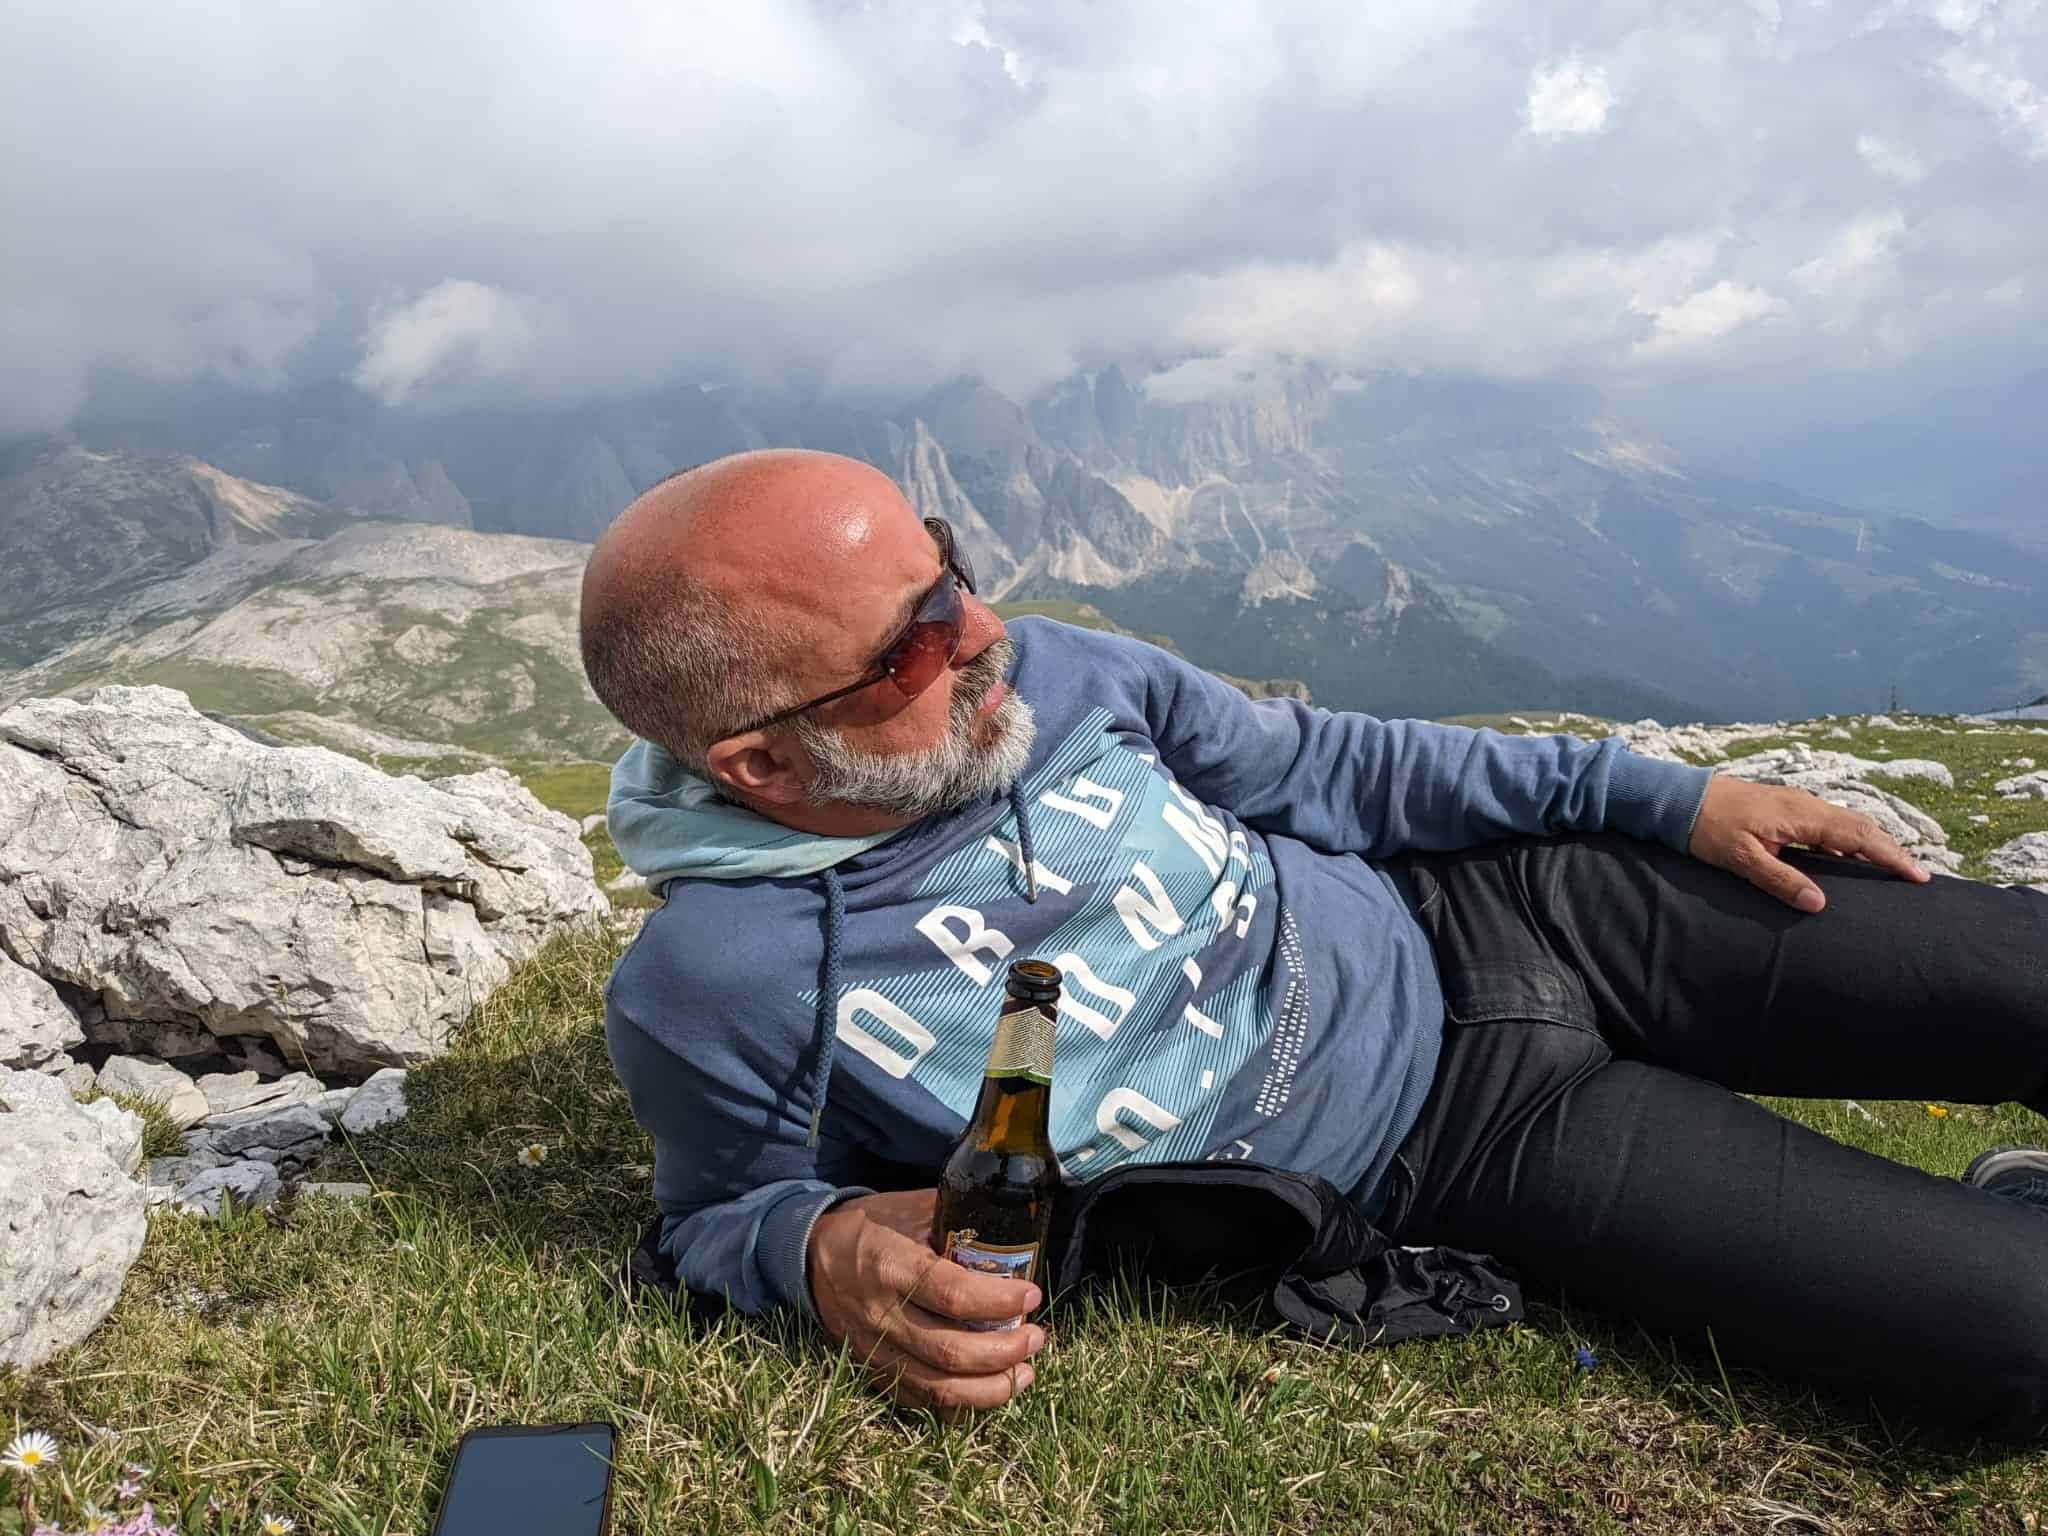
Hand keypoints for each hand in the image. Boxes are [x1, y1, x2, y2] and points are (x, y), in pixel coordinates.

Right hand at [807, 1188, 1046, 1416]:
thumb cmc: (869, 1228)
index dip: (998, 1301)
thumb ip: (955, 1218)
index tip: (1031, 1296)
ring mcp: (875, 1350)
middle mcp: (881, 1315)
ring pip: (938, 1388)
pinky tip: (989, 1391)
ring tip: (1024, 1373)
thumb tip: (1009, 1226)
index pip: (952, 1294)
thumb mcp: (909, 1209)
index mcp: (891, 1266)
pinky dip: (960, 1405)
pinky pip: (921, 1401)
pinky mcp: (873, 1372)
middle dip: (1005, 1352)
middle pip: (950, 1352)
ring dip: (991, 1388)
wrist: (810, 1257)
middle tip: (1037, 1338)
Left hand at [1687, 775, 1931, 911]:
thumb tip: (1820, 904)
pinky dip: (1849, 840)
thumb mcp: (1741, 859)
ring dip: (1871, 844)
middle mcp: (1806, 805)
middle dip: (1891, 850)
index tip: (1920, 875)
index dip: (1891, 856)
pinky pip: (1829, 824)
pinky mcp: (1786, 808)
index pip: (1859, 837)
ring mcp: (1797, 804)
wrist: (1679, 798)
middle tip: (1916, 876)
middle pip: (1861, 827)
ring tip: (1892, 870)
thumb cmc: (1707, 827)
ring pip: (1846, 823)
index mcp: (1801, 816)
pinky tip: (1848, 859)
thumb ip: (1780, 880)